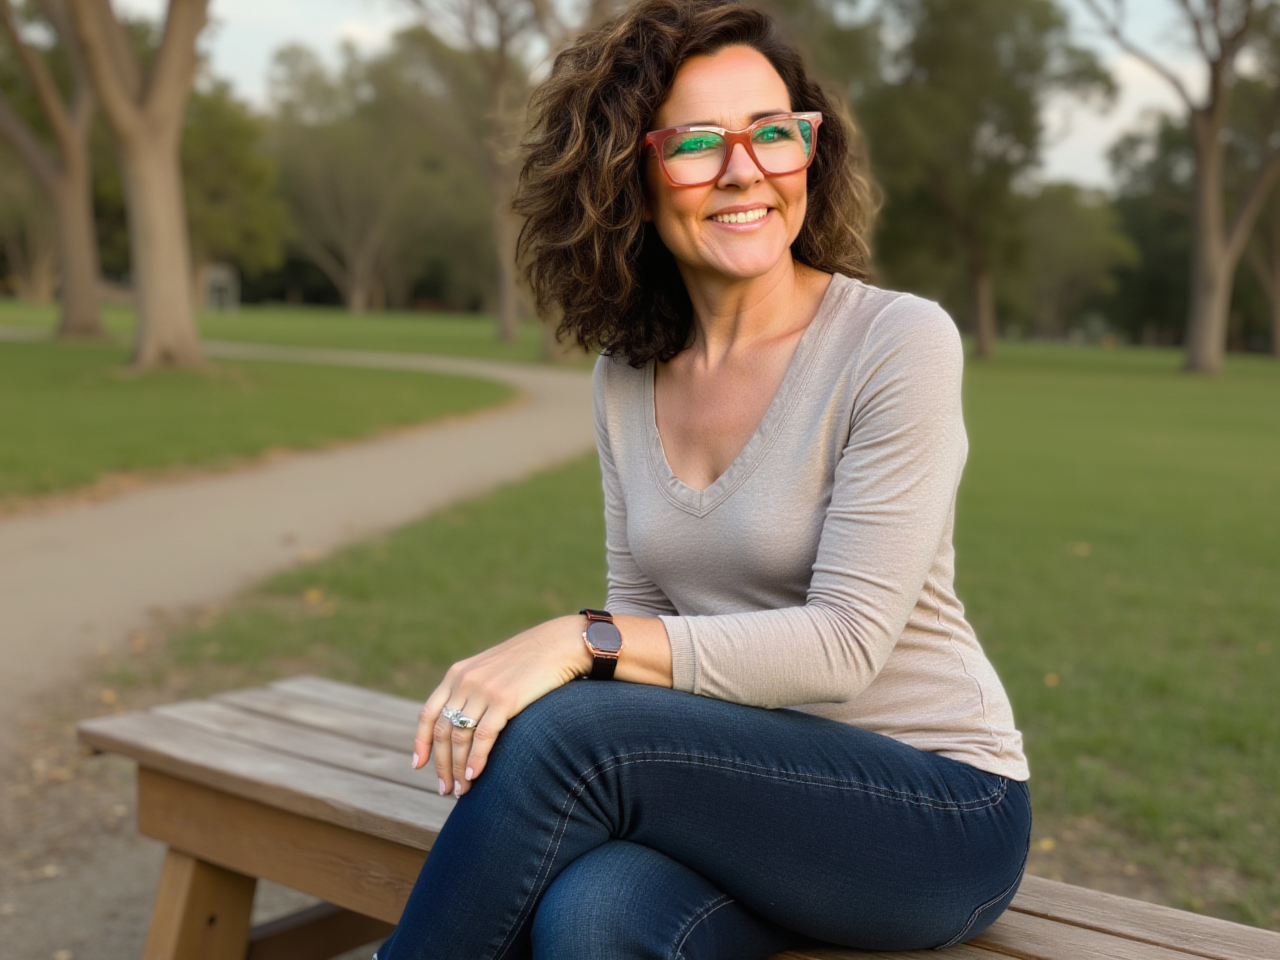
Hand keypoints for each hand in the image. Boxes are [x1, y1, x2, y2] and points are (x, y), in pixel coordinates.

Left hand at [411, 615, 591, 796]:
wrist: (560, 643)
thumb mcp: (492, 669)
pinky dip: (476, 760)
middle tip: (445, 789)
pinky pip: (483, 737)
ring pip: (459, 738)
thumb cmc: (531, 661)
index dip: (421, 742)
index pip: (428, 714)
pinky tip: (474, 776)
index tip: (418, 765)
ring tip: (462, 791)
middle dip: (440, 765)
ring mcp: (483, 690)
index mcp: (457, 673)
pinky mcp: (504, 700)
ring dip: (457, 769)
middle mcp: (464, 681)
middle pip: (442, 731)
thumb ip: (474, 690)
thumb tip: (465, 723)